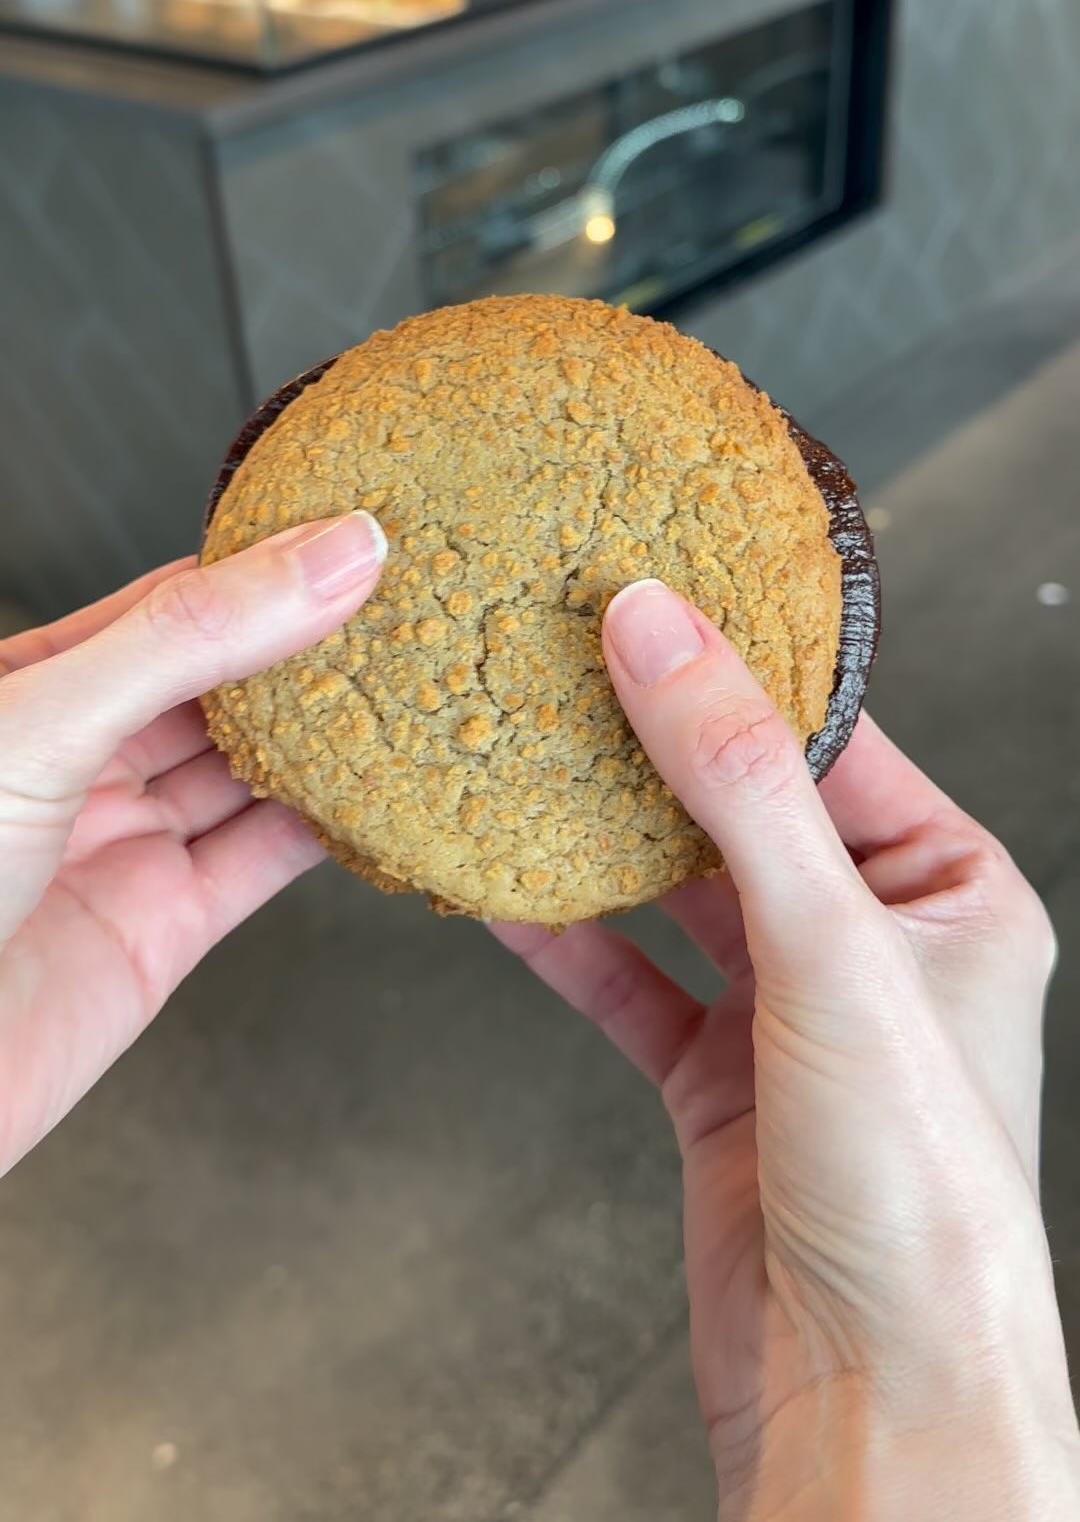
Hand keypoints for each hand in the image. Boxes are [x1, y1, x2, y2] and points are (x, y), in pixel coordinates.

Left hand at [0, 512, 384, 1178]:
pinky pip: (266, 860)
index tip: (359, 533)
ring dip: (336, 734)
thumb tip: (326, 556)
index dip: (268, 564)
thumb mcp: (47, 719)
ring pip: (254, 770)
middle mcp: (81, 756)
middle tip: (413, 605)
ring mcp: (125, 841)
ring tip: (421, 682)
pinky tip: (387, 792)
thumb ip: (189, 638)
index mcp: (33, 684)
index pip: (172, 602)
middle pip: (225, 682)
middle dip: (314, 646)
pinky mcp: (164, 927)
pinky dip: (334, 831)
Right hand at [496, 580, 1079, 1521]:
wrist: (872, 1398)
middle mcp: (877, 944)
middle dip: (653, 745)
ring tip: (518, 759)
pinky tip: (504, 892)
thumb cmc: (916, 1191)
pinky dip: (567, 939)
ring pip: (678, 892)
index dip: (735, 667)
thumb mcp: (830, 944)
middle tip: (563, 662)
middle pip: (744, 807)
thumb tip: (661, 631)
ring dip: (597, 839)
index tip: (646, 597)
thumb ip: (736, 780)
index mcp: (953, 892)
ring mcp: (793, 1013)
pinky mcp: (720, 1082)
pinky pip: (630, 980)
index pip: (832, 740)